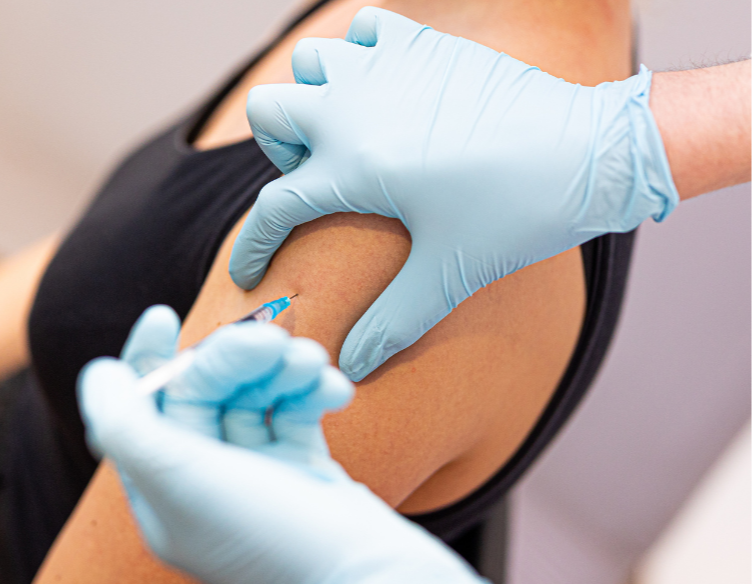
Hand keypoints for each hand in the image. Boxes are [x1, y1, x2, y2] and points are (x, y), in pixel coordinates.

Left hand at [78, 305, 484, 583]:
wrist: (370, 576)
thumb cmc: (270, 536)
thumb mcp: (179, 480)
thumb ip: (124, 424)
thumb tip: (99, 374)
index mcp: (165, 491)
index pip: (140, 411)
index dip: (145, 359)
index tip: (161, 315)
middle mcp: (207, 482)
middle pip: (206, 391)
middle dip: (236, 358)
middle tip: (269, 341)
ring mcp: (257, 474)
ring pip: (255, 394)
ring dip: (282, 368)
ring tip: (311, 361)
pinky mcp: (303, 467)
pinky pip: (298, 409)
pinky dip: (314, 391)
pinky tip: (335, 390)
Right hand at [229, 7, 678, 380]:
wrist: (587, 153)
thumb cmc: (516, 214)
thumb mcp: (448, 273)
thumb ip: (390, 323)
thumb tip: (351, 367)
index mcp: (354, 167)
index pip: (274, 209)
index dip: (252, 248)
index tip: (248, 274)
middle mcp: (356, 109)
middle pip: (268, 112)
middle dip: (279, 151)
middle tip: (319, 178)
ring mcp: (388, 68)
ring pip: (309, 63)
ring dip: (314, 98)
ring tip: (352, 132)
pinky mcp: (424, 45)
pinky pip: (363, 29)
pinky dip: (359, 54)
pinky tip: (386, 89)